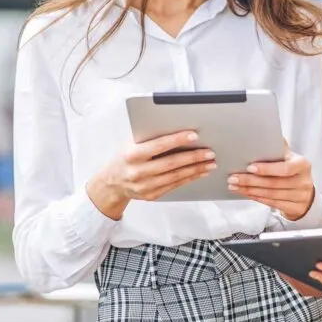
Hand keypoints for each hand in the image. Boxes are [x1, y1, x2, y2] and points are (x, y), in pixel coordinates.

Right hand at [86, 130, 215, 219]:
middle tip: (210, 152)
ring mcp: (145, 186)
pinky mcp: (152, 195)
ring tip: (210, 163)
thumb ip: (150, 137)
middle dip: (194, 157)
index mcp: (133, 154)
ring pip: (176, 176)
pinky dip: (190, 178)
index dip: (178, 140)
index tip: (194, 135)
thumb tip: (176, 125)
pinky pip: (175, 185)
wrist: (112, 183)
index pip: (159, 145)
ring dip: (196, 169)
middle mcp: (139, 171)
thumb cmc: (125, 157)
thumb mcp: (131, 143)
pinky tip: (200, 172)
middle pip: (172, 163)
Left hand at [228, 151, 315, 220]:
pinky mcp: (295, 208)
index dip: (267, 169)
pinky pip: (271, 203)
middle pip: (274, 183)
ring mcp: (300, 197)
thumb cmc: (293, 172)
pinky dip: (256, 198)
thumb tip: (263, 133)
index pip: (285, 168)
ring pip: (271, 195)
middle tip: (233, 178)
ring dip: (250, 190)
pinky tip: (245, 193)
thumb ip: (279, 149)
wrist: (306, 193)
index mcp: (302, 165)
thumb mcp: (290, 158)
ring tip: (235, 185)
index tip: (249, 167)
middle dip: (251, 181)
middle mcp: (303, 181)